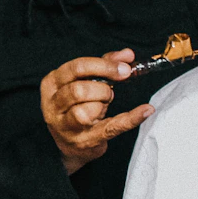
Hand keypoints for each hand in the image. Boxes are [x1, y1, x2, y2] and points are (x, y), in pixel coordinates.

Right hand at [40, 50, 154, 175]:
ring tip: (103, 105)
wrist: (69, 144)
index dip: (103, 66)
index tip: (124, 68)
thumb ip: (104, 64)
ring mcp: (65, 126)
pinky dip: (131, 118)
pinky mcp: (85, 141)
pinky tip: (146, 110)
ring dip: (102, 105)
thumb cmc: (76, 105)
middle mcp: (53, 105)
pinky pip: (111, 127)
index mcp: (51, 83)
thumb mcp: (83, 81)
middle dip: (102, 89)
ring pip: (85, 112)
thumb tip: (127, 54)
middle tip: (110, 92)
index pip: (76, 68)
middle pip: (79, 90)